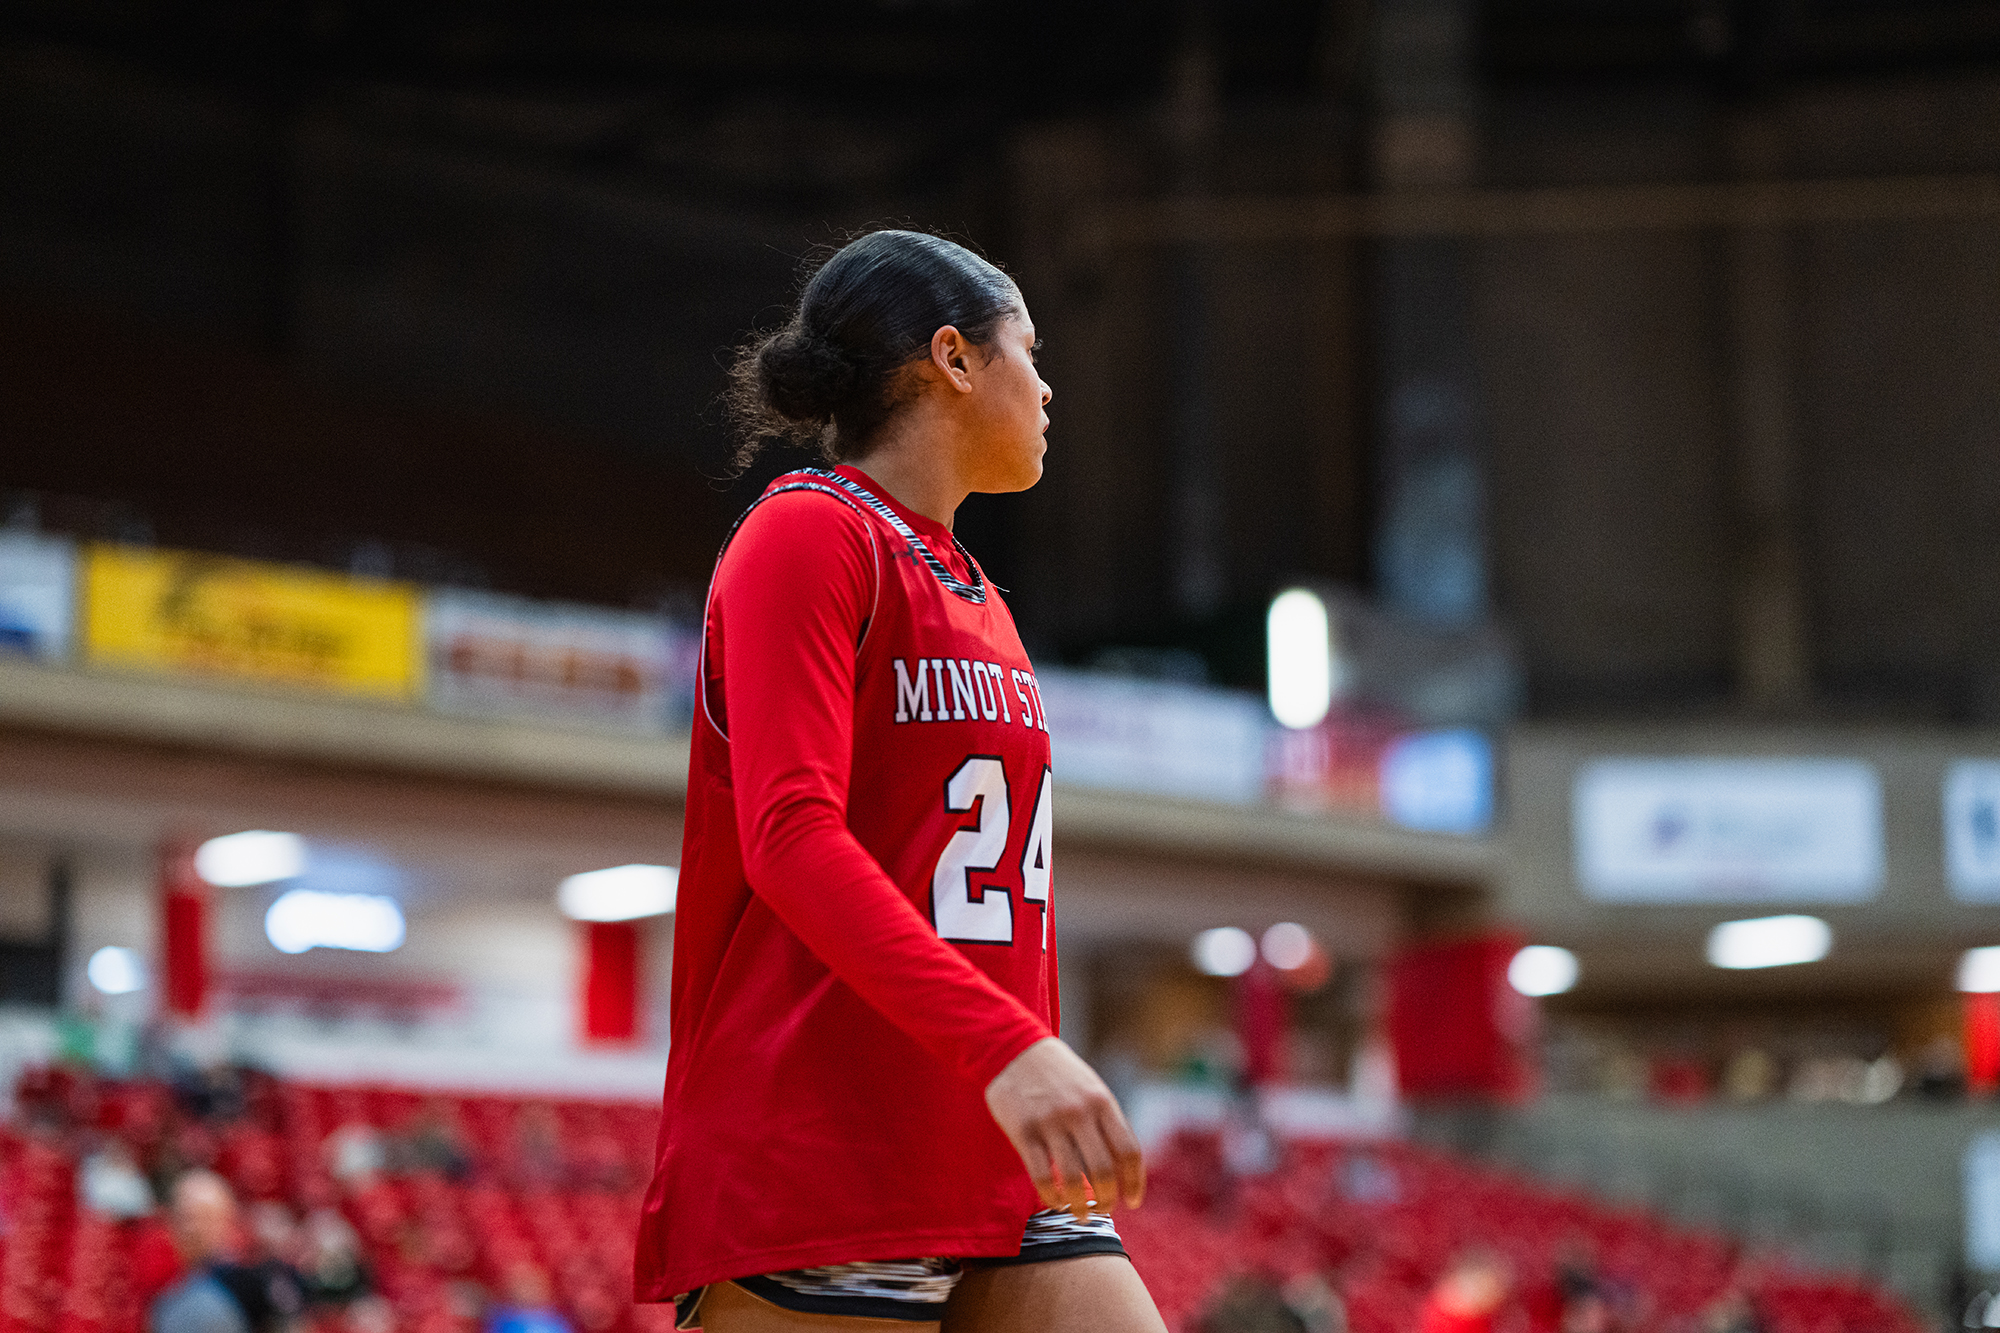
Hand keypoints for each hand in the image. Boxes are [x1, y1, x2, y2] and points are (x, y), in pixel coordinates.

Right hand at [983, 1036, 1145, 1220]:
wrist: (1013, 1047)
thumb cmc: (1057, 1073)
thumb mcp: (1090, 1088)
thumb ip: (1105, 1122)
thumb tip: (1121, 1167)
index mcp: (1101, 1102)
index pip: (1128, 1151)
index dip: (1134, 1182)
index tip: (1133, 1201)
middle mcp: (1079, 1113)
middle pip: (1103, 1169)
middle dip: (1107, 1198)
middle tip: (1104, 1210)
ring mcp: (1050, 1122)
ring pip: (1072, 1178)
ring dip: (1080, 1205)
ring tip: (1080, 1214)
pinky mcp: (1023, 1130)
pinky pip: (1041, 1175)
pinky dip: (1052, 1196)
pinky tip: (1056, 1201)